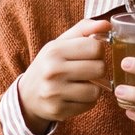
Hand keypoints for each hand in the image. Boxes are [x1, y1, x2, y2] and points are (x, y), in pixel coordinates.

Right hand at [16, 18, 110, 132]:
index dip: (98, 51)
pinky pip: (89, 105)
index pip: (95, 47)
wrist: (27, 96)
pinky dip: (87, 101)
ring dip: (93, 87)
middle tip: (86, 71)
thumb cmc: (49, 65)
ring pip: (96, 90)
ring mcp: (54, 92)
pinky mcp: (58, 110)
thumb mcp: (60, 44)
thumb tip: (107, 24)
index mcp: (54, 50)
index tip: (90, 54)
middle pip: (100, 68)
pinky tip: (75, 96)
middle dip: (97, 69)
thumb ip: (83, 30)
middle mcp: (53, 70)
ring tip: (81, 84)